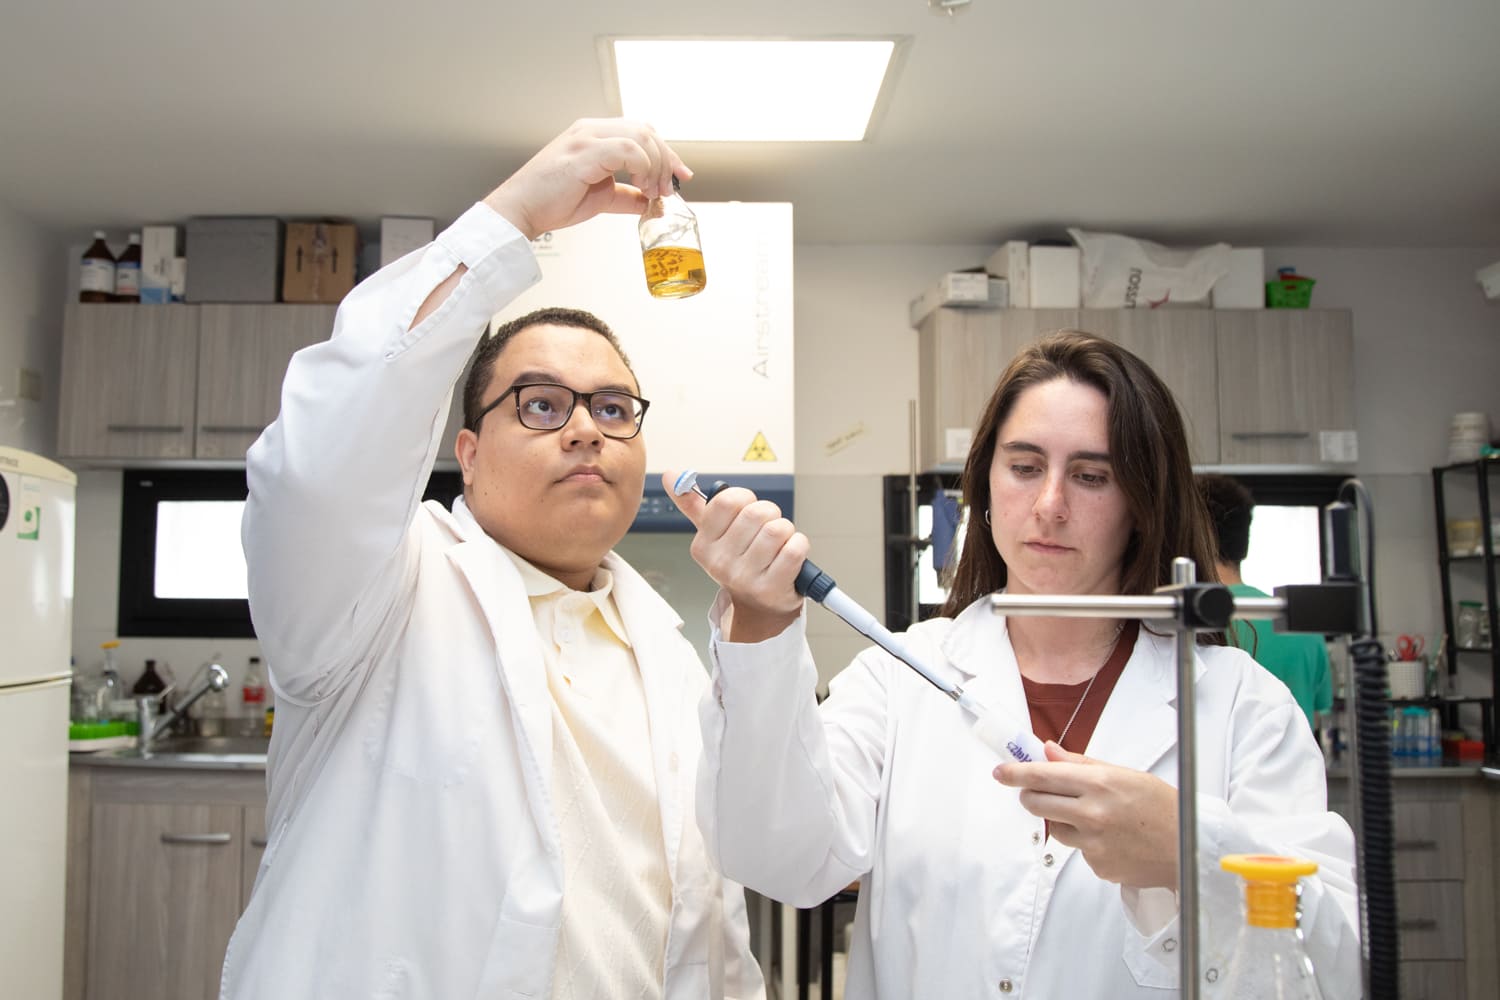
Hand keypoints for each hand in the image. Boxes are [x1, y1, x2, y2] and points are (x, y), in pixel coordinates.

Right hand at [483, 119, 689, 239]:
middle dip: (666, 160)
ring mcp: (586, 137)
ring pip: (640, 136)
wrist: (521, 211)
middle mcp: (590, 129)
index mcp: (594, 134)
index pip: (642, 132)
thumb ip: (626, 197)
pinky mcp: (583, 152)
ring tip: (652, 192)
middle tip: (667, 189)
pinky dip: (641, 168)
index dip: (667, 153)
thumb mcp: (600, 199)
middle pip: (646, 130)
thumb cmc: (550, 202)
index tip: (681, 176)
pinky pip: (626, 149)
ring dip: (655, 166)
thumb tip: (650, 204)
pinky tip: (640, 187)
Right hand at [662, 470, 806, 642]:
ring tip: (778, 544)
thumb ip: (693, 504)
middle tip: (765, 529)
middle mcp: (720, 564)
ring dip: (786, 530)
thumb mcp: (714, 535)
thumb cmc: (739, 562)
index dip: (745, 498)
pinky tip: (789, 555)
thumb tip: (669, 475)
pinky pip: (794, 548)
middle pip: (757, 513)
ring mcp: (745, 579)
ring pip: (778, 529)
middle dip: (770, 514)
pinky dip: (799, 545)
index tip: (746, 510)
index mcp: (703, 546)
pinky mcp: (772, 588)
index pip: (728, 501)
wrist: (759, 606)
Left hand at [994, 741, 1178, 889]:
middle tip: (1038, 792)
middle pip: (1036, 803)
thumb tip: (1047, 751)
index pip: (1042, 776)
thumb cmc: (1161, 807)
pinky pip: (1078, 851)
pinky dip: (1086, 843)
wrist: (1189, 848)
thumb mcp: (1125, 774)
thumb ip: (1081, 764)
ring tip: (1095, 817)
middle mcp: (1092, 813)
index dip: (1016, 773)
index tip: (1000, 772)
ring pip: (1056, 828)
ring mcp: (1093, 843)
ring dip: (1064, 820)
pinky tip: (1111, 838)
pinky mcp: (1097, 866)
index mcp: (1099, 784)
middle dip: (1031, 796)